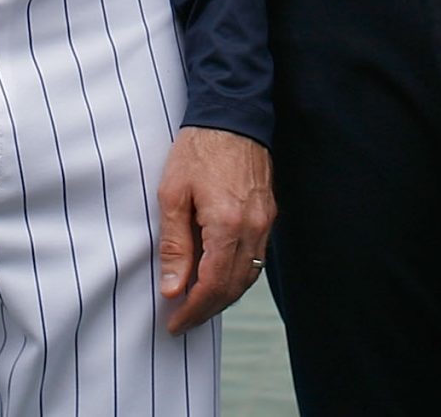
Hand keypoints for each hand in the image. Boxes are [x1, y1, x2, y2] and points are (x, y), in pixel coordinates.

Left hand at [155, 125, 274, 334]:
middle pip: (233, 288)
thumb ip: (175, 244)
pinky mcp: (267, 215)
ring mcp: (265, 223)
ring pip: (248, 277)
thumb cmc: (198, 150)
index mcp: (227, 225)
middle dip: (207, 310)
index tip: (174, 323)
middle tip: (183, 321)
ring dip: (223, 296)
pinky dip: (236, 276)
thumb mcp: (173, 194)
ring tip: (196, 304)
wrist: (232, 115)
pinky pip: (255, 259)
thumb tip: (173, 287)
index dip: (193, 310)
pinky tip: (217, 276)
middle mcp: (253, 229)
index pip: (212, 285)